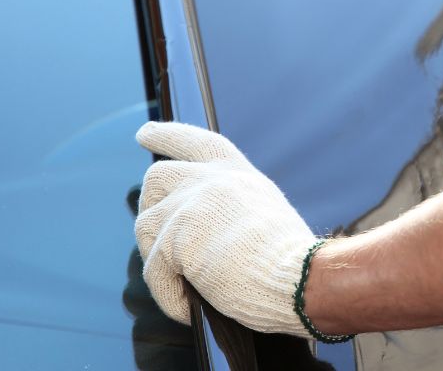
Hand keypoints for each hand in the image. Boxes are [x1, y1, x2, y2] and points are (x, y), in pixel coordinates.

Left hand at [134, 122, 317, 335]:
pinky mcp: (174, 238)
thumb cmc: (290, 259)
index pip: (196, 142)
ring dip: (159, 258)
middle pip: (158, 177)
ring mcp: (188, 205)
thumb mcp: (265, 213)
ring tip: (186, 284)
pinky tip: (189, 308)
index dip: (168, 136)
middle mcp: (209, 180)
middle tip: (152, 233)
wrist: (297, 275)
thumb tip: (200, 231)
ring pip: (147, 226)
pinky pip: (155, 270)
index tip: (145, 134)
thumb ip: (230, 208)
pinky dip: (169, 294)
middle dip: (148, 203)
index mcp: (237, 173)